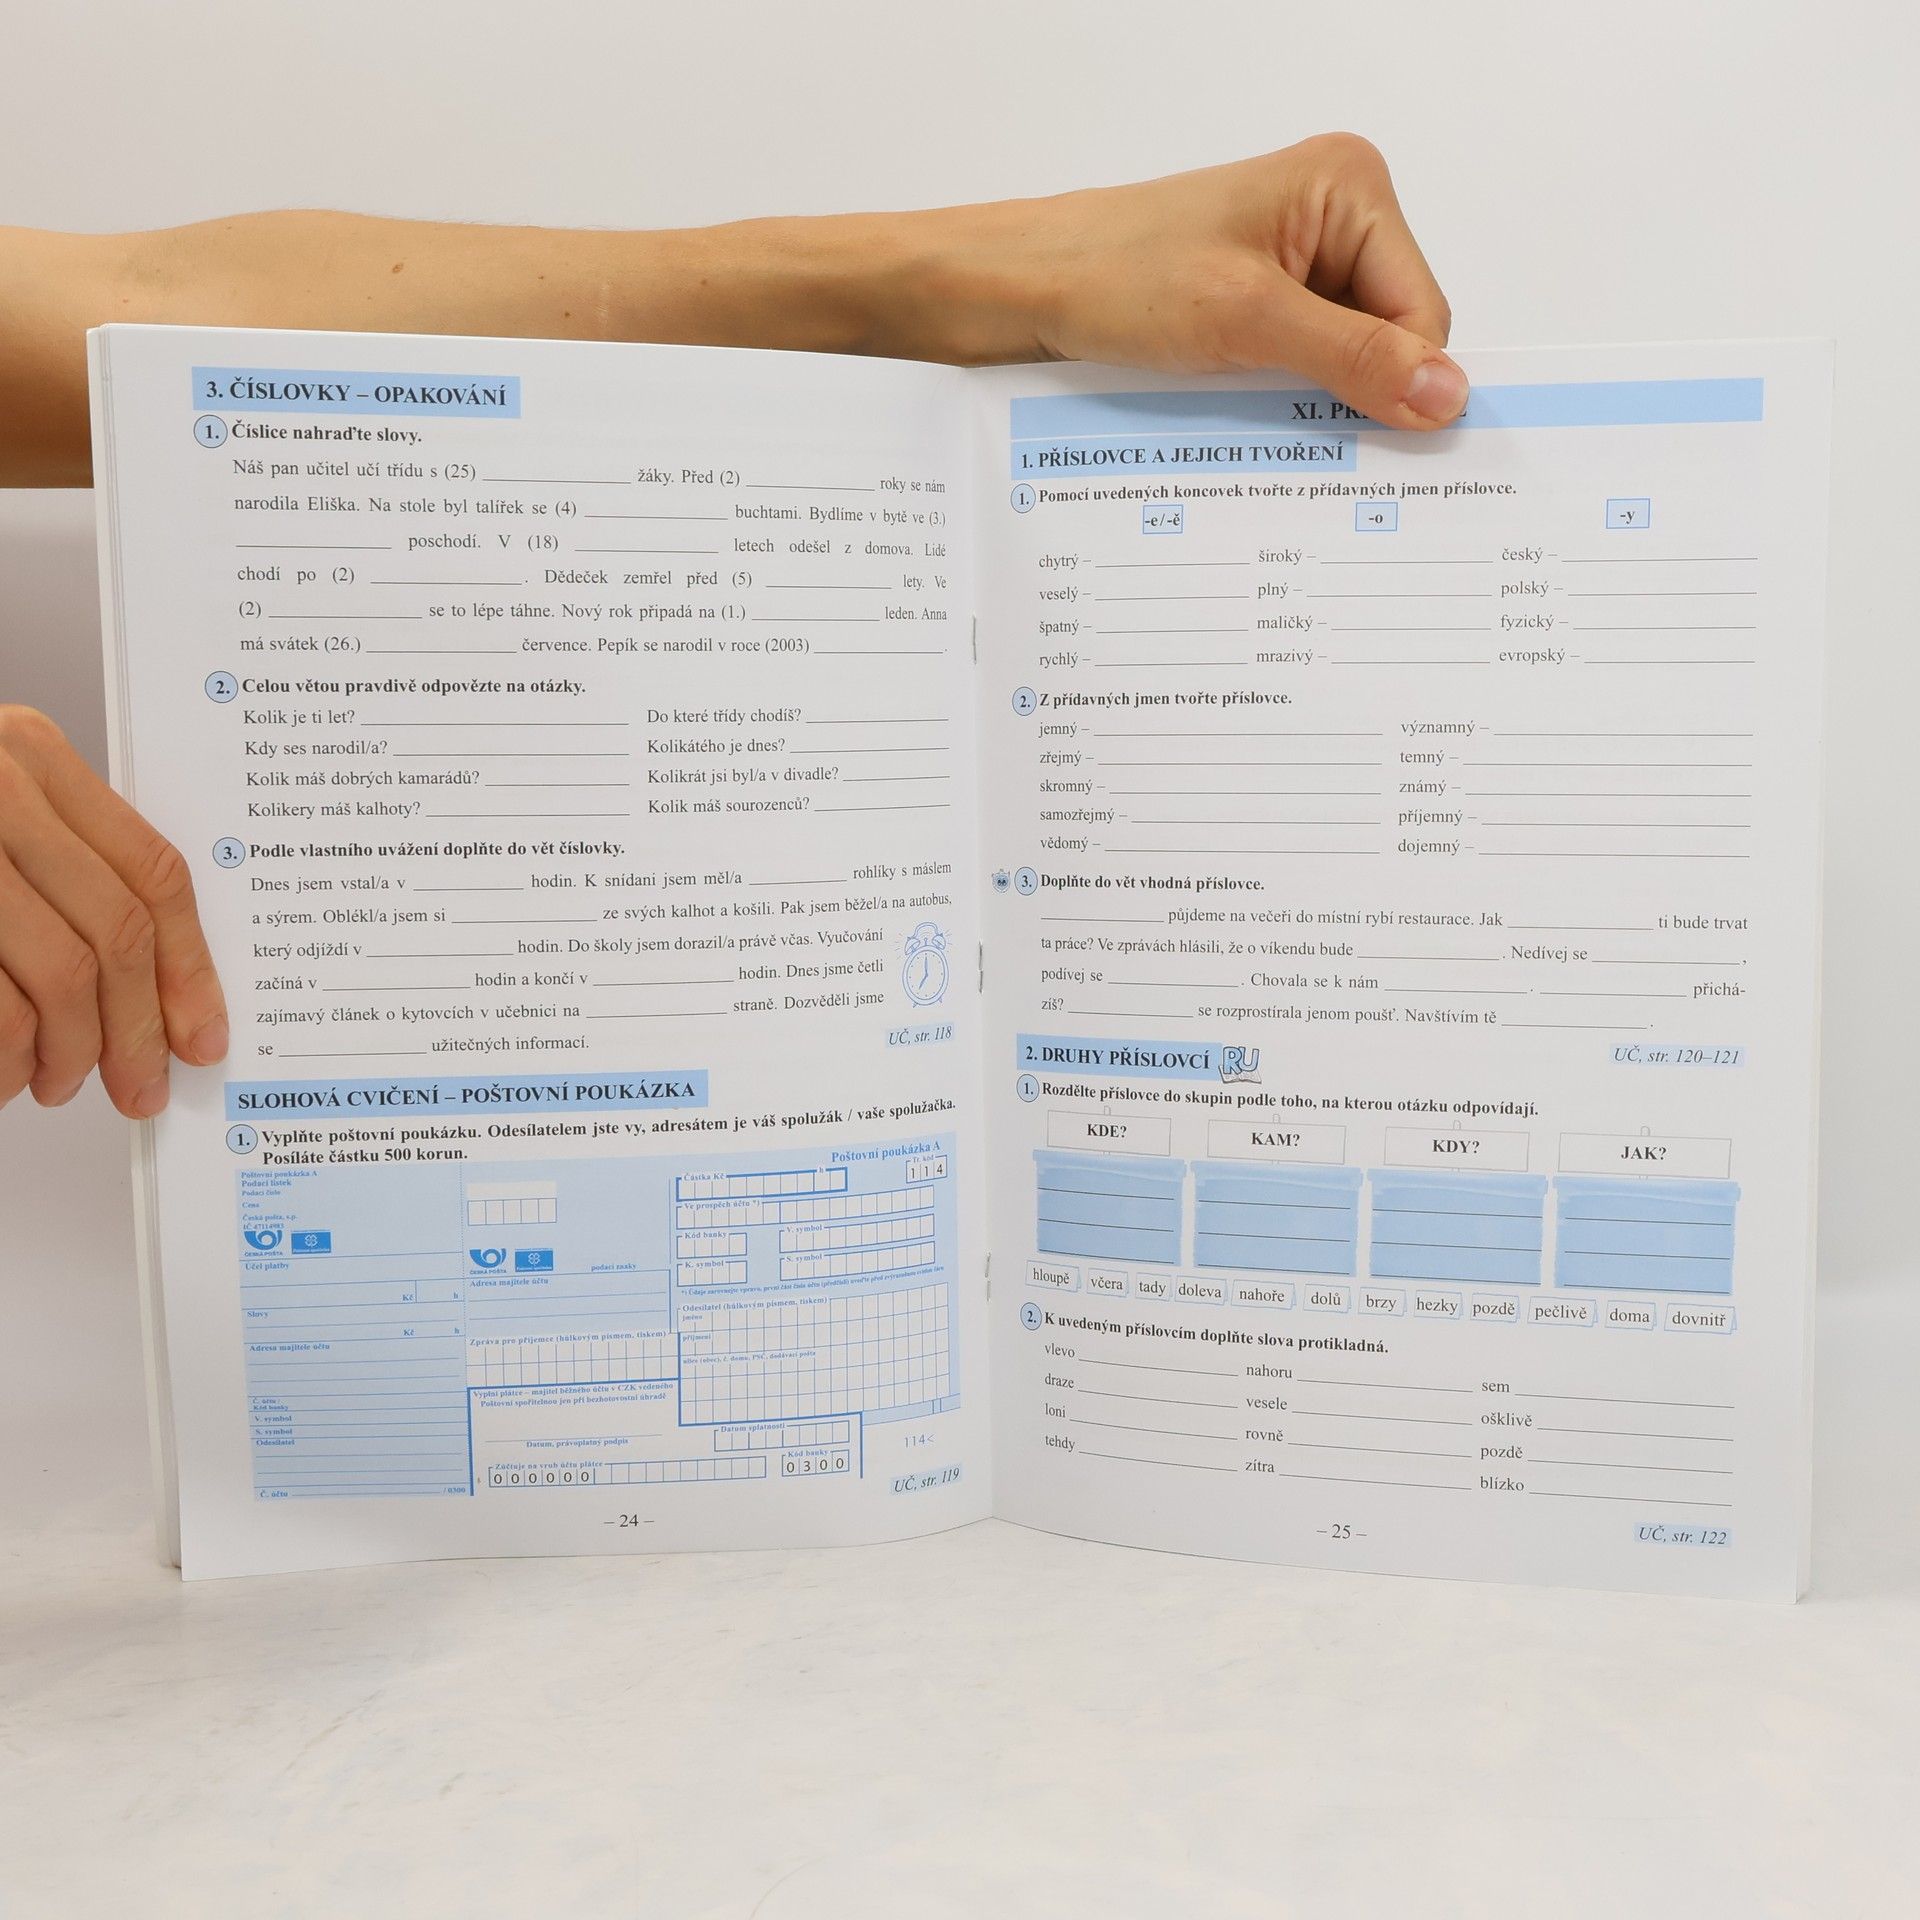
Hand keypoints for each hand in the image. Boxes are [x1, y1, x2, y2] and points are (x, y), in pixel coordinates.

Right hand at [0, 705, 225, 1115]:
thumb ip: (62, 869)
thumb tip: (161, 981)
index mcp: (24, 750)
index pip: (150, 871)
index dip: (187, 965)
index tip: (200, 1028)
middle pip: (115, 932)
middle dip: (138, 1029)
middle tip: (141, 1084)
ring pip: (62, 976)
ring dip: (72, 1052)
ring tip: (54, 1081)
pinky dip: (6, 1063)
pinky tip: (3, 1080)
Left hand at [942, 135, 1464, 427]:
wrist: (1023, 289)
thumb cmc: (1116, 275)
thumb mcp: (1247, 321)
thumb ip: (1353, 358)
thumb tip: (1447, 396)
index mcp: (1349, 188)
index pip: (1423, 311)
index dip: (1400, 381)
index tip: (1370, 442)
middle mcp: (1332, 215)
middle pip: (1390, 336)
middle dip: (1355, 390)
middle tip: (1298, 429)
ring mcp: (1294, 259)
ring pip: (1345, 359)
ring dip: (1313, 401)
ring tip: (1259, 412)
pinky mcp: (1257, 300)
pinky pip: (1301, 364)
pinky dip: (1282, 399)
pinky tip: (1246, 411)